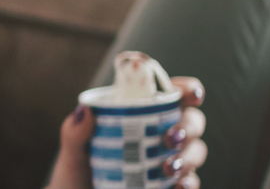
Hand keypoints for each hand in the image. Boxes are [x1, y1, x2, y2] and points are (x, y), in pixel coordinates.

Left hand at [46, 77, 208, 188]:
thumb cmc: (78, 173)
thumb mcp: (73, 153)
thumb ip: (75, 133)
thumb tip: (84, 111)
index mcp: (141, 115)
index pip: (174, 94)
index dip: (189, 90)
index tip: (191, 95)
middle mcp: (161, 134)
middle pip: (193, 121)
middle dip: (188, 127)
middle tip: (169, 138)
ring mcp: (170, 160)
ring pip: (196, 151)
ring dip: (188, 157)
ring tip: (167, 168)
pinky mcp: (171, 185)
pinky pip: (191, 183)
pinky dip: (189, 184)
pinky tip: (178, 186)